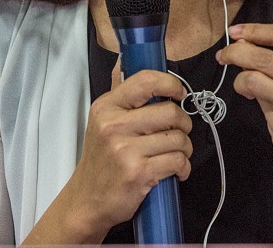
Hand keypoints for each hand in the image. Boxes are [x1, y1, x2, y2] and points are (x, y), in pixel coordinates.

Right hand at [23, 66, 191, 244]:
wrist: (86, 201)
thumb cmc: (101, 162)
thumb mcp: (103, 123)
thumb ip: (124, 99)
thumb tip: (141, 72)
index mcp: (106, 107)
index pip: (146, 81)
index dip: (171, 83)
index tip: (179, 93)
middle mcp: (114, 125)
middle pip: (170, 111)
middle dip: (184, 123)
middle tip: (179, 131)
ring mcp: (125, 150)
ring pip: (178, 138)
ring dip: (185, 148)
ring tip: (177, 154)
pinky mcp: (138, 172)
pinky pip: (177, 161)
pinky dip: (183, 167)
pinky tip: (176, 170)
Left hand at [216, 22, 272, 193]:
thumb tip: (249, 51)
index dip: (256, 30)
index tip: (236, 32)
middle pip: (265, 53)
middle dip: (237, 50)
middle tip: (223, 55)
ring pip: (256, 72)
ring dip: (238, 74)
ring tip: (240, 84)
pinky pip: (256, 93)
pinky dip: (244, 90)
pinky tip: (249, 96)